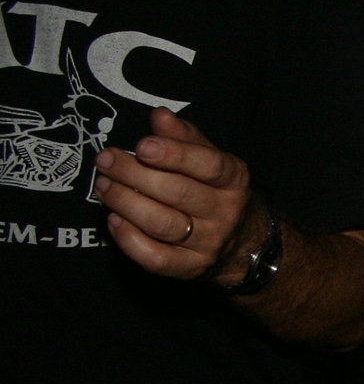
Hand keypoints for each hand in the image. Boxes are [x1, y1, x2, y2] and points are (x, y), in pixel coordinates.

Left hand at [93, 108, 257, 280]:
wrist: (239, 242)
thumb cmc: (213, 191)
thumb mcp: (208, 159)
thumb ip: (184, 138)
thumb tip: (160, 115)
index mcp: (233, 181)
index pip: (208, 166)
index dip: (174, 155)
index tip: (141, 145)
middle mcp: (225, 212)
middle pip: (178, 193)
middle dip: (135, 174)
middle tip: (106, 160)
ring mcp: (208, 243)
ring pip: (162, 224)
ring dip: (125, 203)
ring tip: (103, 185)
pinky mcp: (189, 268)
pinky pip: (155, 258)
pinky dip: (129, 239)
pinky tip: (113, 219)